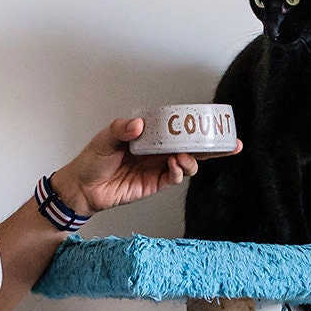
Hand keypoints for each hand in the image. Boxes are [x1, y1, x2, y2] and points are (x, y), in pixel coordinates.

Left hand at [50, 118, 241, 217]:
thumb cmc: (93, 161)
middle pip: (191, 148)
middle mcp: (158, 152)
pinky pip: (174, 179)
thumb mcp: (105, 138)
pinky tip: (174, 166)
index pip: (179, 129)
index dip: (198, 127)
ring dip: (191, 160)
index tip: (215, 123)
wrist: (82, 188)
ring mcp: (157, 168)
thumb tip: (139, 125)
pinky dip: (179, 172)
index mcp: (150, 136)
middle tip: (228, 144)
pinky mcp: (153, 185)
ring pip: (187, 164)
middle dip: (213, 147)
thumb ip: (121, 129)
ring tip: (182, 157)